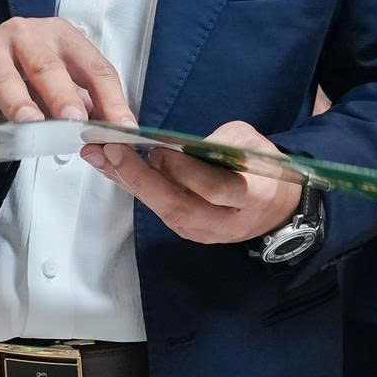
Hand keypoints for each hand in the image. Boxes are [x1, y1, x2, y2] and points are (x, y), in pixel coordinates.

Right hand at [0, 16, 134, 128]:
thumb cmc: (30, 78)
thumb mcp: (64, 87)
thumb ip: (89, 106)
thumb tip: (118, 135)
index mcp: (64, 38)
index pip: (95, 69)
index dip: (110, 101)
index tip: (121, 129)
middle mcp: (29, 34)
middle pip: (50, 67)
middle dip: (64, 95)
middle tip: (75, 119)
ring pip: (5, 74)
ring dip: (16, 98)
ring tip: (26, 119)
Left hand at [90, 120, 303, 245]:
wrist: (277, 207)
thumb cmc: (264, 167)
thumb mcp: (251, 142)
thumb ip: (217, 142)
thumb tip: (174, 147)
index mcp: (252, 196)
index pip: (213, 188)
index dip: (183, 170)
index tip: (158, 148)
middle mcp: (226, 222)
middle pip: (178, 206)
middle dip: (140, 178)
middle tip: (110, 151)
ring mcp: (207, 233)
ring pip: (163, 211)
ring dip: (129, 183)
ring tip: (99, 157)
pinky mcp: (191, 234)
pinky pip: (160, 211)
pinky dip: (137, 189)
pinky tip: (115, 170)